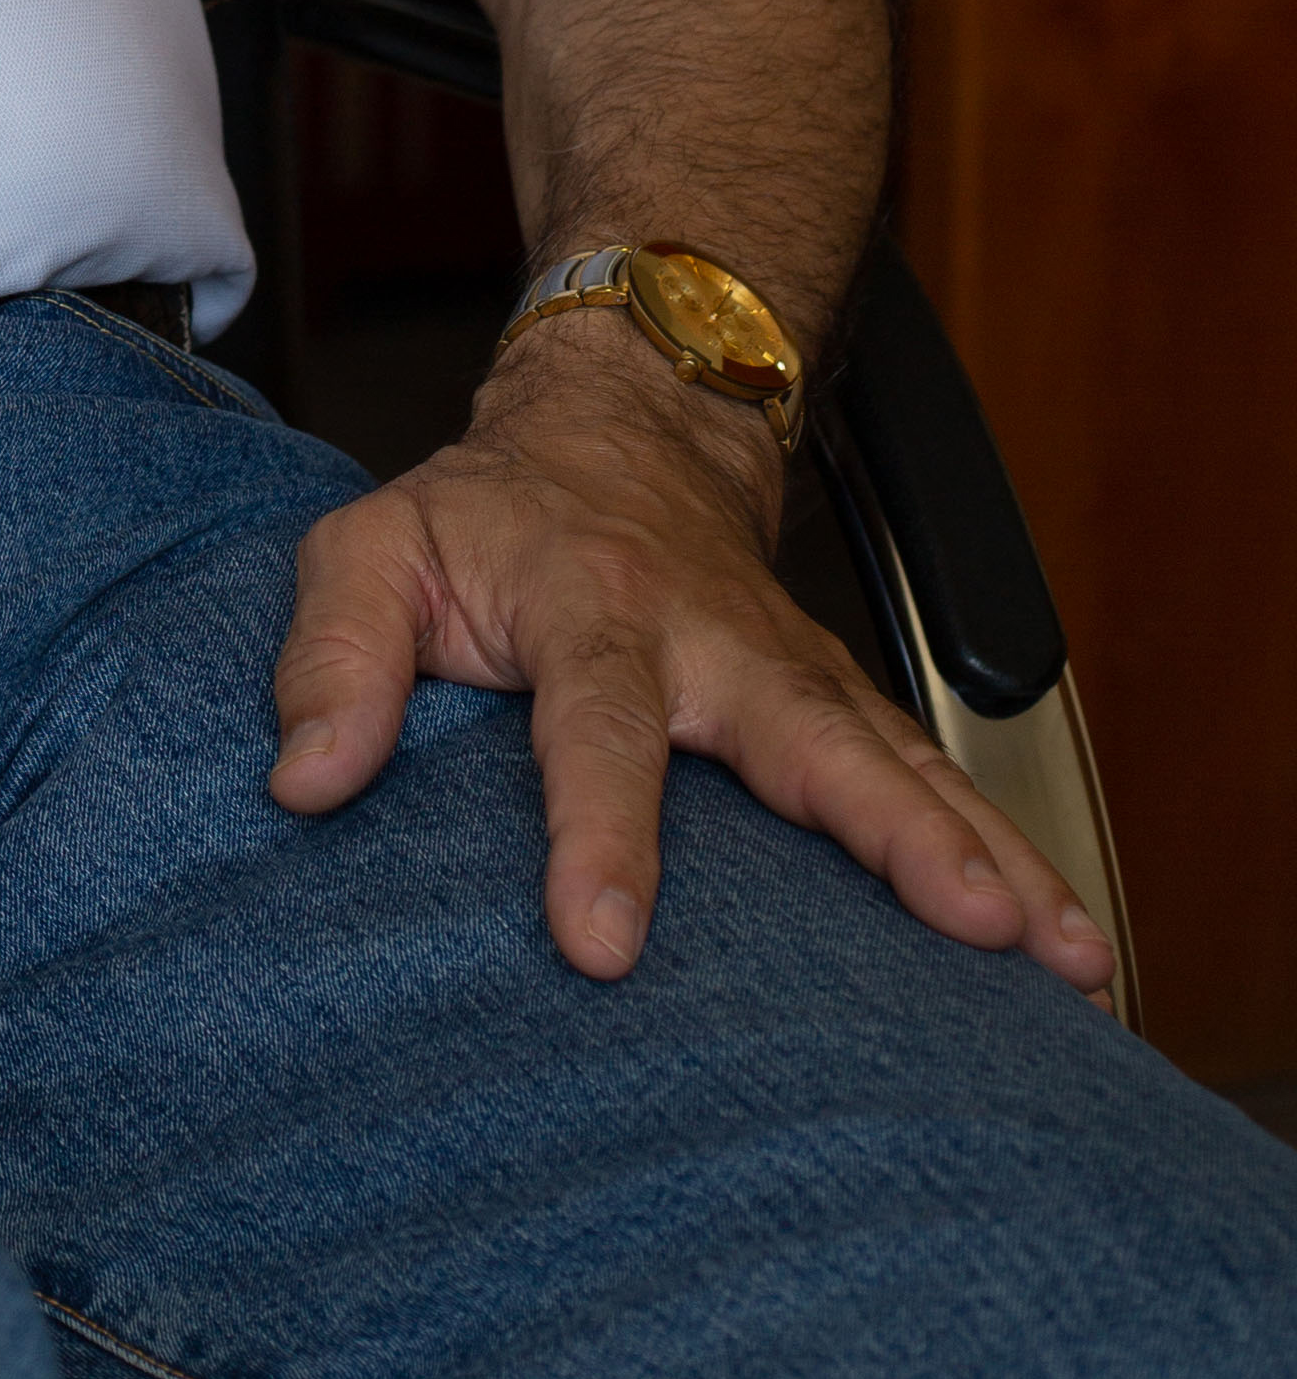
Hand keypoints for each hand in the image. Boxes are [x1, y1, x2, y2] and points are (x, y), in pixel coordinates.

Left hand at [268, 318, 1118, 997]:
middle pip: (809, 738)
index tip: (600, 943)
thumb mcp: (370, 546)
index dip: (598, 833)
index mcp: (588, 606)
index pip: (597, 724)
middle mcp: (713, 639)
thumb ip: (332, 655)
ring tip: (1059, 957)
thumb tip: (304, 782)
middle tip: (970, 922)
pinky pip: (933, 780)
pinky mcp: (841, 702)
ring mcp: (794, 670)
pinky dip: (1011, 856)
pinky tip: (1073, 950)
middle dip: (892, 834)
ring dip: (985, 854)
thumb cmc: (488, 515)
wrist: (622, 421)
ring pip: (900, 762)